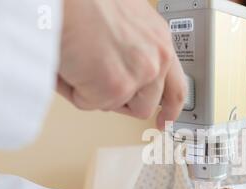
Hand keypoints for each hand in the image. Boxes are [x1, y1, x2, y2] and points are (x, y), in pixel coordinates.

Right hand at [58, 0, 186, 128]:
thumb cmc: (83, 2)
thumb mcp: (125, 22)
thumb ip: (135, 51)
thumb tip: (125, 77)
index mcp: (160, 39)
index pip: (175, 86)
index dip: (171, 109)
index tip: (165, 120)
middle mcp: (157, 56)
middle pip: (147, 104)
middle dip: (122, 102)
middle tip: (103, 92)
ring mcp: (140, 73)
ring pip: (118, 106)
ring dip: (96, 93)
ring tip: (82, 63)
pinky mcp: (116, 86)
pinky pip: (90, 103)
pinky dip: (73, 89)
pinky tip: (70, 64)